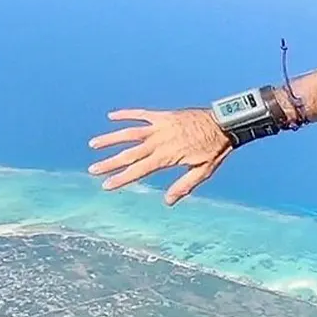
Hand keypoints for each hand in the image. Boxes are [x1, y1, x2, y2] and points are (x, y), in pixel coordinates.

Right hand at [87, 108, 231, 205]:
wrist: (224, 122)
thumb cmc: (214, 149)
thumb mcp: (203, 172)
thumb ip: (184, 185)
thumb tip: (168, 201)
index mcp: (167, 157)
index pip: (139, 170)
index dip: (121, 178)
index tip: (106, 185)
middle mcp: (159, 141)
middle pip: (129, 154)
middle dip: (110, 163)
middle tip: (93, 170)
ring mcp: (160, 127)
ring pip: (130, 133)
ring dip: (111, 138)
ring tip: (94, 144)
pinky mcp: (163, 116)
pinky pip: (141, 114)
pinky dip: (126, 114)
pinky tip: (111, 116)